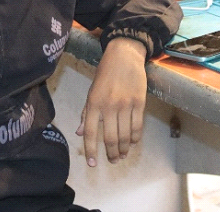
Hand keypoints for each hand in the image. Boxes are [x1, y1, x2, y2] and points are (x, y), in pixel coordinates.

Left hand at [75, 37, 147, 166]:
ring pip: (125, 135)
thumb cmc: (105, 73)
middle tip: (113, 161)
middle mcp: (109, 106)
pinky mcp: (139, 102)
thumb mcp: (91, 91)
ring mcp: (125, 104)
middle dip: (111, 154)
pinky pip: (138, 126)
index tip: (92, 164)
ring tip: (123, 155)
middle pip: (110, 138)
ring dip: (124, 149)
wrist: (124, 55)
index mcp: (94, 103)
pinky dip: (136, 138)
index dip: (91, 150)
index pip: (91, 132)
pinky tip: (133, 143)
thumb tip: (80, 132)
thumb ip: (87, 113)